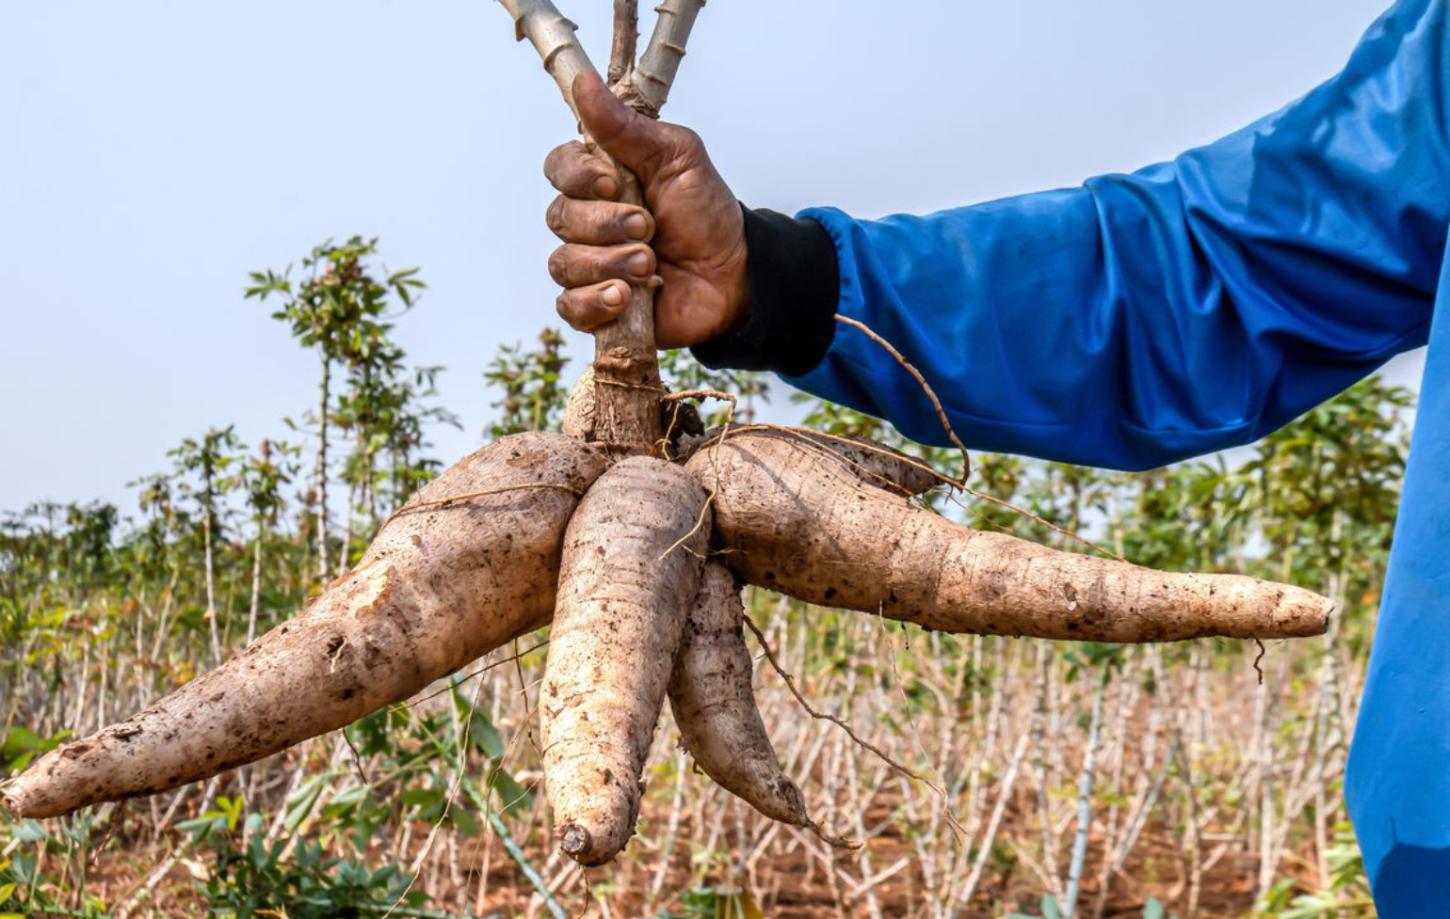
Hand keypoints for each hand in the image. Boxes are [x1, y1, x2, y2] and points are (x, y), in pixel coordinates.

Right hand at [543, 70, 747, 348]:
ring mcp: (589, 265)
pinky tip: (626, 297)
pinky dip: (595, 302)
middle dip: (606, 224)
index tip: (615, 183)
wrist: (734, 274)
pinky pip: (570, 307)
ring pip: (564, 263)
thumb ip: (626, 127)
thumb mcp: (677, 158)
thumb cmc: (706, 213)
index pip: (559, 169)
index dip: (579, 177)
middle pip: (560, 217)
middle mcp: (587, 221)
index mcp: (601, 180)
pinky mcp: (597, 308)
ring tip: (650, 264)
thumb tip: (583, 83)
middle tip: (650, 227)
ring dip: (610, 262)